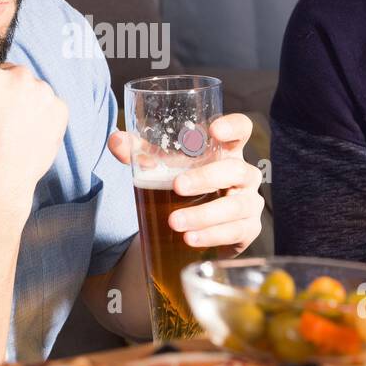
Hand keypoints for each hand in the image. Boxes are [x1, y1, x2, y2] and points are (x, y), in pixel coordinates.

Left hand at [108, 112, 263, 256]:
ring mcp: (249, 202)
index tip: (213, 130)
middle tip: (177, 186)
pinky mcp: (247, 229)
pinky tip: (190, 239)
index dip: (233, 126)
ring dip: (204, 214)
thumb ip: (139, 152)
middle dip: (206, 178)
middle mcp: (243, 174)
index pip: (242, 130)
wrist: (189, 227)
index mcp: (226, 151)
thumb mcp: (161, 166)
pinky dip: (211, 236)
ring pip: (235, 206)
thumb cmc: (181, 184)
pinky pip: (235, 232)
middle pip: (236, 170)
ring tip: (174, 222)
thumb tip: (116, 140)